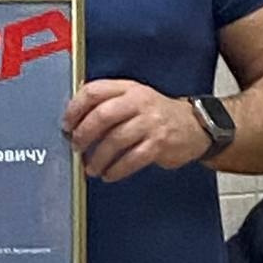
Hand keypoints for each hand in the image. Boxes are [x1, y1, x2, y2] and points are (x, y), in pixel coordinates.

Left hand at [62, 79, 207, 181]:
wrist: (196, 125)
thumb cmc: (156, 113)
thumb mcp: (133, 96)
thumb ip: (107, 100)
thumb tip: (73, 112)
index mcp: (127, 87)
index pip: (94, 91)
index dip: (75, 109)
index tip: (66, 124)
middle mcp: (139, 101)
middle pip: (103, 115)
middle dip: (83, 134)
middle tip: (75, 146)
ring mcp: (151, 122)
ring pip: (116, 140)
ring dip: (98, 157)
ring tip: (90, 167)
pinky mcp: (160, 143)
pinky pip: (132, 159)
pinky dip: (117, 169)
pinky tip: (109, 174)